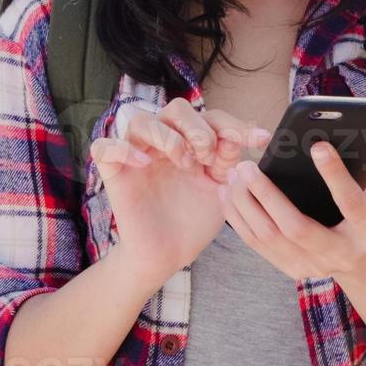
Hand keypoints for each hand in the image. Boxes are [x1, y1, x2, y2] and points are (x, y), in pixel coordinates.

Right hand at [91, 98, 270, 285]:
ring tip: (184, 162)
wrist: (168, 256)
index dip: (235, 124)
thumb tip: (240, 138)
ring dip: (168, 136)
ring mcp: (138, 156)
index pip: (212, 118)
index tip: (261, 140)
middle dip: (198, 127)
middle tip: (208, 156)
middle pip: (176, 109)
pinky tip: (144, 163)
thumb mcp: (221, 191)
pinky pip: (104, 148)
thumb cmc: (193, 222)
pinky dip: (122, 149)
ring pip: (140, 120)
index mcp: (192, 144)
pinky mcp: (115, 174)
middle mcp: (165, 145)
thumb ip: (230, 163)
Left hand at [218, 141, 365, 281]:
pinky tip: (229, 194)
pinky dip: (239, 220)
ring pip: (271, 238)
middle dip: (268, 196)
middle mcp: (340, 254)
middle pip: (297, 228)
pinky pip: (259, 246)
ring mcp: (314, 265)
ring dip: (247, 206)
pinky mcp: (293, 269)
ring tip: (234, 175)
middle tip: (248, 166)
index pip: (353, 205)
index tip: (318, 145)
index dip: (336, 176)